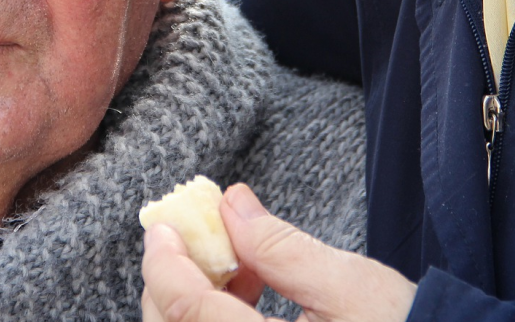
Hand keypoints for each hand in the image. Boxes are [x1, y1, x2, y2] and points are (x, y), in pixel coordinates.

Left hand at [141, 183, 415, 321]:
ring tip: (240, 264)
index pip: (187, 312)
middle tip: (199, 236)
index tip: (163, 222)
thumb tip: (229, 203)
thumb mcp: (351, 285)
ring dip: (193, 301)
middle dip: (173, 281)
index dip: (165, 262)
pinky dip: (214, 319)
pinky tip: (249, 292)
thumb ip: (281, 246)